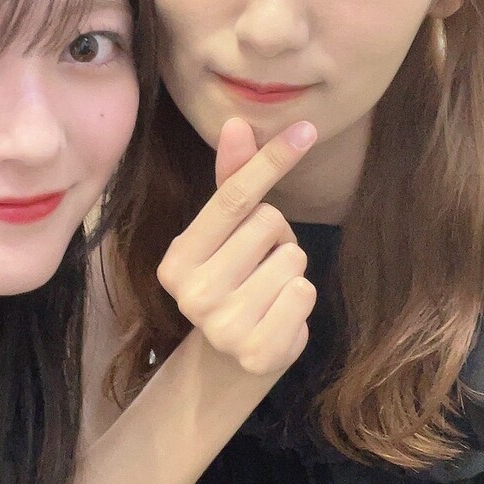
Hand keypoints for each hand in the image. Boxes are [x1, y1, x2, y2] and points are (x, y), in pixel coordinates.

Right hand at [156, 117, 317, 375]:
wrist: (234, 359)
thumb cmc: (236, 280)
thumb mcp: (227, 232)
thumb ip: (232, 180)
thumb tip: (236, 123)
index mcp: (176, 258)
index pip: (231, 197)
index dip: (271, 160)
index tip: (306, 130)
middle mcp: (191, 294)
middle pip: (268, 224)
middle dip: (278, 237)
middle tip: (260, 265)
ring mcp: (222, 326)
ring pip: (293, 259)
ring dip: (292, 269)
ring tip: (269, 291)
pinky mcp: (256, 351)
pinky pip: (304, 293)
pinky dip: (302, 299)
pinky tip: (279, 315)